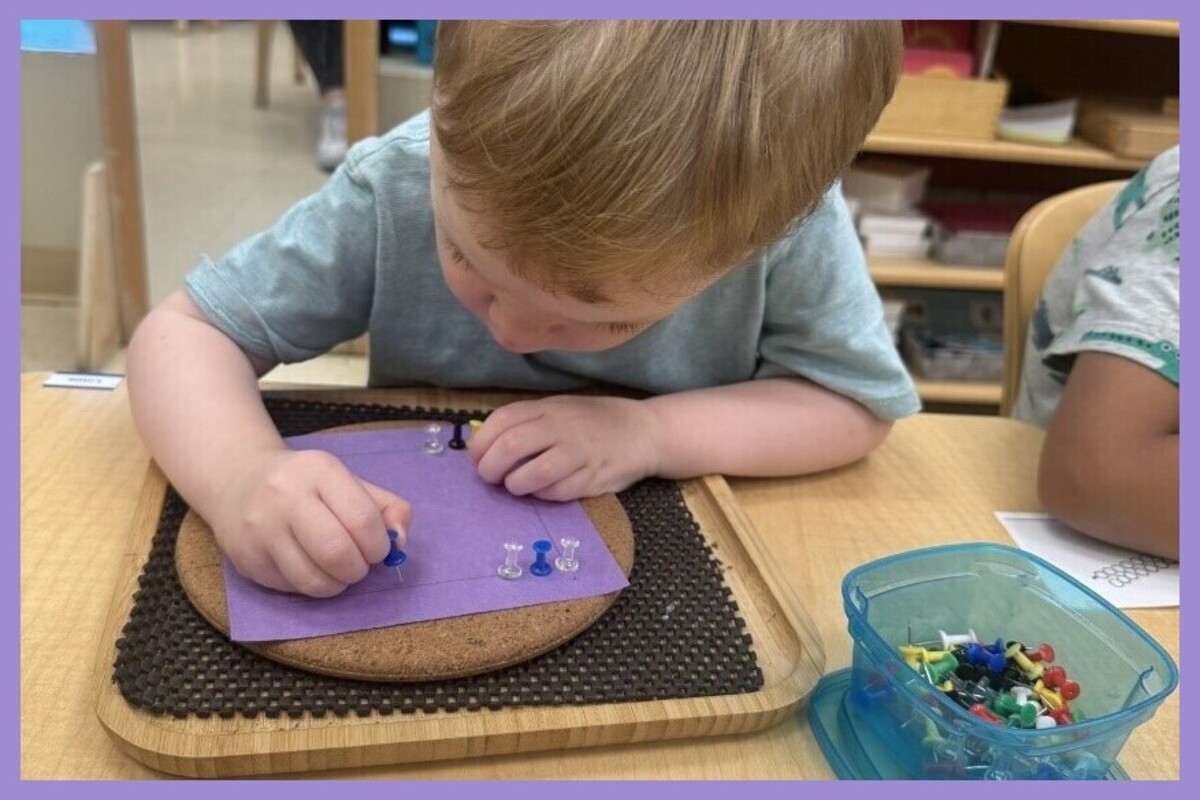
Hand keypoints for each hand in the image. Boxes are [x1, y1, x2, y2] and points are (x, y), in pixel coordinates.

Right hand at [209, 448, 411, 596]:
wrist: (237, 482)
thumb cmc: (306, 485)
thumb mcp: (349, 482)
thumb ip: (387, 508)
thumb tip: (400, 541)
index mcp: (319, 471)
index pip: (362, 519)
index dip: (379, 544)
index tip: (378, 547)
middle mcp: (285, 497)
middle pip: (336, 552)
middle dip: (359, 568)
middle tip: (359, 564)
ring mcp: (261, 531)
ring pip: (313, 580)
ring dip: (337, 584)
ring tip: (337, 570)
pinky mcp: (248, 561)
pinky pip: (292, 589)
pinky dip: (312, 586)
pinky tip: (311, 567)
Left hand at [468, 396, 659, 500]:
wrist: (642, 431)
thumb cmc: (592, 422)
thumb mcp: (558, 410)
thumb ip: (526, 423)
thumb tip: (483, 445)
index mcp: (547, 408)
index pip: (501, 421)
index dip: (480, 443)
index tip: (476, 458)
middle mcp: (561, 426)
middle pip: (511, 446)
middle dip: (490, 468)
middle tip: (490, 477)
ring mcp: (578, 452)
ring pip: (533, 473)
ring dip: (515, 484)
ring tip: (515, 486)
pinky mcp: (593, 477)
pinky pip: (558, 492)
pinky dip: (543, 494)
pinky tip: (543, 490)